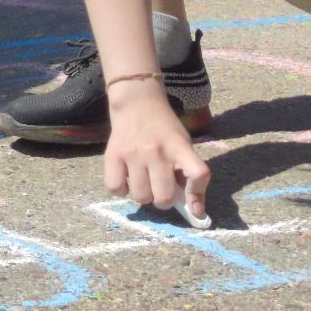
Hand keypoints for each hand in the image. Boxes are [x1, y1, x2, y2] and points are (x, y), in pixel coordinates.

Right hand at [105, 81, 211, 218]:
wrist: (136, 102)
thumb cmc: (163, 127)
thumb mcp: (182, 143)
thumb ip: (187, 171)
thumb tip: (192, 208)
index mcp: (179, 146)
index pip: (198, 174)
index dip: (198, 195)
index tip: (195, 208)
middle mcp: (156, 151)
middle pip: (164, 196)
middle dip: (164, 200)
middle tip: (161, 191)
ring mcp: (132, 154)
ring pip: (140, 196)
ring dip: (144, 196)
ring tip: (143, 184)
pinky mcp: (112, 155)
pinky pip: (115, 187)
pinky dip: (121, 190)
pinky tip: (125, 180)